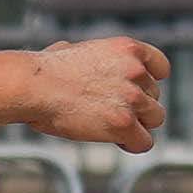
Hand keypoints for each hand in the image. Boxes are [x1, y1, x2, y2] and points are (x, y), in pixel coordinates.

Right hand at [25, 35, 168, 151]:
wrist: (32, 86)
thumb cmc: (42, 71)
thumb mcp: (73, 49)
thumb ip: (90, 56)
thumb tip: (71, 53)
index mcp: (127, 49)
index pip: (160, 68)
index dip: (149, 82)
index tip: (136, 91)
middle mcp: (136, 71)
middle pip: (154, 96)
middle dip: (136, 106)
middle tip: (109, 112)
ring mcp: (133, 98)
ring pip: (154, 119)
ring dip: (136, 124)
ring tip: (110, 126)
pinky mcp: (124, 123)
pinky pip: (144, 142)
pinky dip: (132, 144)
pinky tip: (117, 141)